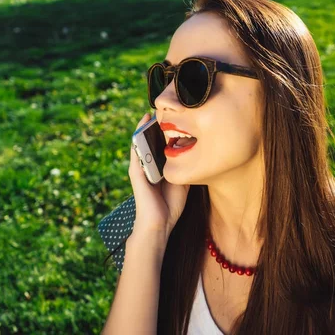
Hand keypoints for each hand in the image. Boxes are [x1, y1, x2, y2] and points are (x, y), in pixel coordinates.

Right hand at [128, 113, 189, 240]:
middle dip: (154, 127)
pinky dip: (137, 139)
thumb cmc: (170, 206)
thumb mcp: (183, 181)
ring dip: (143, 128)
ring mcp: (140, 168)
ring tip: (149, 114)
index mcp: (159, 168)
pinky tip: (141, 127)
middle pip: (149, 142)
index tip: (174, 117)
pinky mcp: (136, 173)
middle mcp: (148, 166)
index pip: (159, 145)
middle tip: (161, 110)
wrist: (159, 224)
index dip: (165, 132)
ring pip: (140, 144)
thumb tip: (199, 154)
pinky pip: (135, 152)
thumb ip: (186, 167)